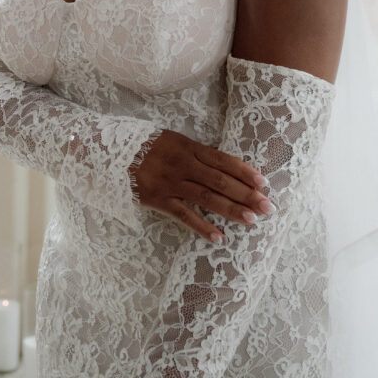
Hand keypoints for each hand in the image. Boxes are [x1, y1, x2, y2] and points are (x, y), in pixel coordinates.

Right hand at [129, 128, 274, 241]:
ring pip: (206, 198)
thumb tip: (224, 167)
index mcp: (188, 146)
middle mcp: (182, 164)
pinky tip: (219, 237)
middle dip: (246, 194)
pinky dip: (202, 227)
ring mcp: (170, 182)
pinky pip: (183, 215)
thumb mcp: (172, 140)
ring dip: (231, 210)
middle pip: (220, 180)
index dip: (244, 171)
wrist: (110, 152)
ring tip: (251, 221)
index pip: (222, 160)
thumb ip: (195, 153)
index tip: (263, 182)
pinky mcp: (158, 199)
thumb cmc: (146, 145)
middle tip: (268, 207)